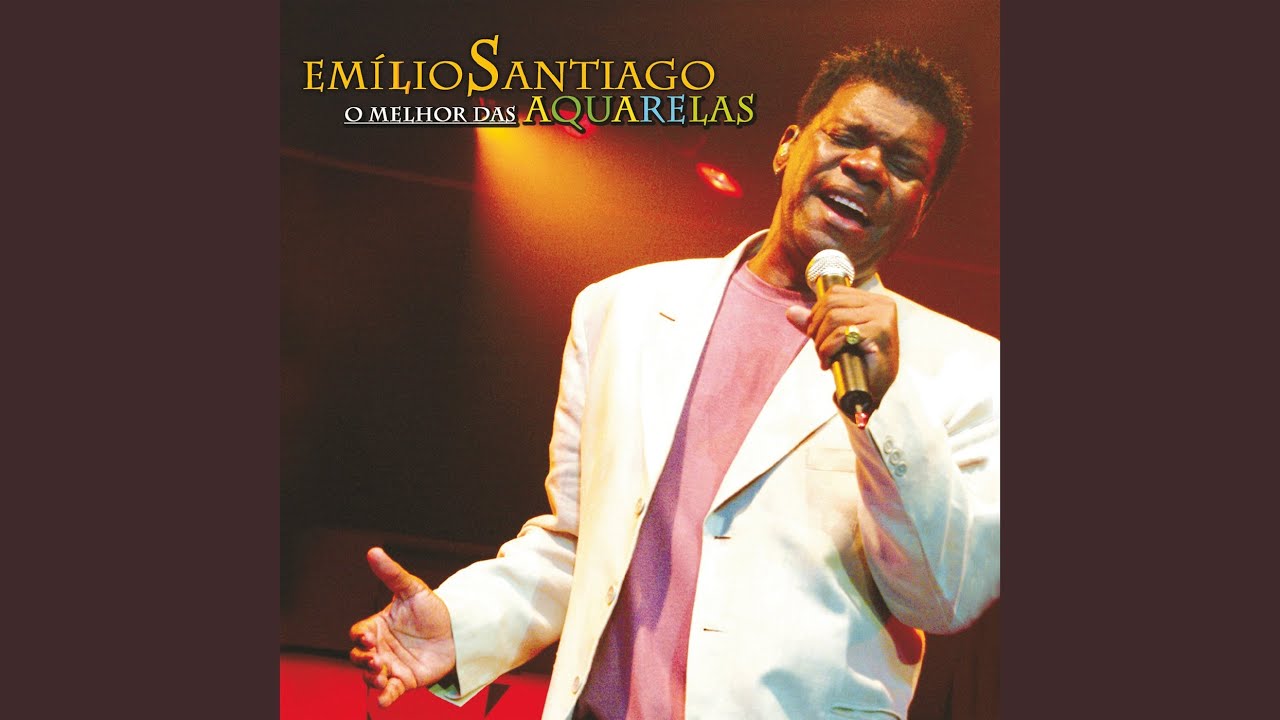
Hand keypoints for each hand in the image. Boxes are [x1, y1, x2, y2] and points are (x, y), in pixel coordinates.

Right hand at [348, 547, 457, 707]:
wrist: (458, 630)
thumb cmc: (431, 610)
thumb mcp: (412, 589)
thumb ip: (392, 573)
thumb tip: (374, 551)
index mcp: (377, 626)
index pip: (359, 633)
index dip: (360, 636)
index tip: (369, 636)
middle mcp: (380, 648)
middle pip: (358, 657)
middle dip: (362, 659)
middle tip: (375, 658)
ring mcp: (391, 666)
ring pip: (370, 676)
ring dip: (370, 678)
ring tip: (380, 676)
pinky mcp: (404, 681)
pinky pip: (389, 692)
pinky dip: (383, 698)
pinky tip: (383, 701)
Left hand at [786, 285, 899, 405]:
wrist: (868, 394)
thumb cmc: (855, 365)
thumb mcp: (832, 339)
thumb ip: (815, 324)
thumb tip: (790, 312)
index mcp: (874, 301)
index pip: (835, 292)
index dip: (818, 313)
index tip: (818, 336)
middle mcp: (882, 304)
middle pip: (832, 302)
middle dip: (817, 327)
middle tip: (819, 350)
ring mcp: (883, 316)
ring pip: (834, 317)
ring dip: (821, 341)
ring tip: (824, 357)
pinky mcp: (880, 331)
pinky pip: (841, 333)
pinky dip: (827, 348)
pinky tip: (828, 362)